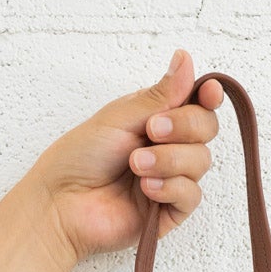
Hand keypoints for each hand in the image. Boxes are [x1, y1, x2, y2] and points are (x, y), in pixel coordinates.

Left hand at [30, 50, 223, 267]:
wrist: (62, 203)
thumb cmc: (80, 158)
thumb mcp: (121, 116)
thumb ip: (160, 94)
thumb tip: (185, 59)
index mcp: (158, 118)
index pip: (198, 104)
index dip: (208, 96)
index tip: (206, 93)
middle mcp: (168, 147)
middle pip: (206, 129)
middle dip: (184, 126)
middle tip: (152, 131)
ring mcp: (171, 179)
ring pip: (201, 161)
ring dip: (169, 159)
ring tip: (135, 165)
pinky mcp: (169, 212)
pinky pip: (191, 195)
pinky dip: (171, 187)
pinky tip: (145, 188)